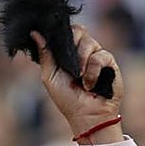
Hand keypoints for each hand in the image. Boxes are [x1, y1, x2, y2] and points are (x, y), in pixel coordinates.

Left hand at [32, 25, 123, 144]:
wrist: (86, 114)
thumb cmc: (67, 98)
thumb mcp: (50, 76)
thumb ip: (45, 54)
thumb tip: (35, 34)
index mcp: (67, 53)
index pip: (66, 32)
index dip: (62, 32)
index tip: (57, 42)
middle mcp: (82, 51)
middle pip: (78, 31)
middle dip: (71, 45)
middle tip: (69, 64)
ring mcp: (96, 54)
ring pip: (88, 42)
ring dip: (81, 62)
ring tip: (79, 79)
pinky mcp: (109, 61)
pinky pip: (99, 56)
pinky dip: (92, 71)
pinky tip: (89, 84)